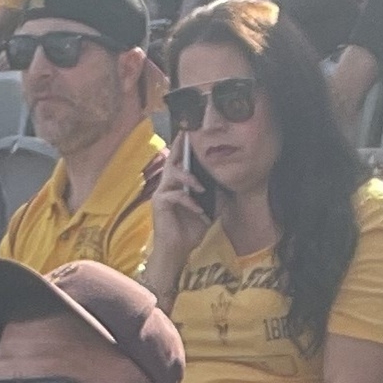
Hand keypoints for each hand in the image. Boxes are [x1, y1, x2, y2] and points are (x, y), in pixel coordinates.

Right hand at [148, 138, 211, 264]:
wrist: (177, 250)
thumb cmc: (189, 230)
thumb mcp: (207, 212)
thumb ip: (213, 198)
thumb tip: (224, 185)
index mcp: (178, 185)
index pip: (180, 162)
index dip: (183, 147)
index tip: (189, 132)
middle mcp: (167, 185)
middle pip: (172, 160)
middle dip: (179, 147)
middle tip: (186, 135)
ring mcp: (162, 193)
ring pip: (171, 174)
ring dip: (187, 177)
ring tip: (200, 186)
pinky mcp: (159, 204)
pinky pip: (174, 196)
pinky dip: (188, 201)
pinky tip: (198, 210)